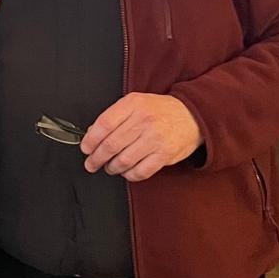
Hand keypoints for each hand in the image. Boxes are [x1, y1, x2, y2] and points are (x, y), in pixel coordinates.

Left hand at [79, 93, 201, 180]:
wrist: (192, 116)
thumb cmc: (160, 110)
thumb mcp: (136, 102)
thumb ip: (115, 115)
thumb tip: (93, 133)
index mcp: (133, 105)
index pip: (104, 124)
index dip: (90, 140)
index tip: (86, 148)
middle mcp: (144, 121)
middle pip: (111, 145)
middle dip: (96, 158)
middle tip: (91, 163)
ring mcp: (155, 139)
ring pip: (123, 161)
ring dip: (111, 168)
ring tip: (109, 167)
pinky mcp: (164, 155)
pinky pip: (140, 172)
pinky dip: (129, 175)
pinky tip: (126, 171)